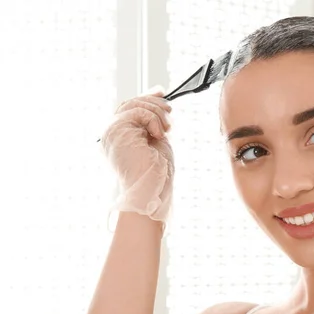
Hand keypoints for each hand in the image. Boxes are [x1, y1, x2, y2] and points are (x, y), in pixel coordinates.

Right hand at [100, 88, 173, 223]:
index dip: (146, 97)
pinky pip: (138, 112)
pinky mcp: (117, 131)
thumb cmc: (156, 173)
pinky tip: (158, 134)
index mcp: (119, 136)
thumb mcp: (156, 139)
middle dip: (154, 103)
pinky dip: (153, 119)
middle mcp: (111, 133)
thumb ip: (153, 120)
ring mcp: (112, 132)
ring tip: (165, 130)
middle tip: (170, 113)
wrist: (152, 189)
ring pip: (135, 104)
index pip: (128, 108)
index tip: (162, 92)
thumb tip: (158, 95)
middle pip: (130, 103)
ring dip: (157, 113)